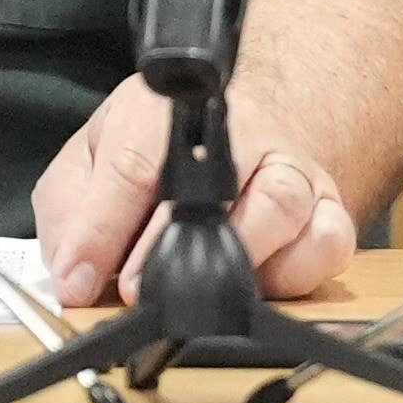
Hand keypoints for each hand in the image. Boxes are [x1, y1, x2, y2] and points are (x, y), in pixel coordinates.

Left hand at [33, 77, 360, 306]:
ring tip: (199, 289)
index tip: (82, 278)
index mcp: (168, 112)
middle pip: (218, 183)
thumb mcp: (93, 161)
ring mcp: (292, 168)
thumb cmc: (159, 151)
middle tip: (137, 290)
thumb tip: (74, 275)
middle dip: (173, 245)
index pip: (135, 165)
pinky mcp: (329, 208)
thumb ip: (72, 213)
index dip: (105, 229)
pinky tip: (259, 281)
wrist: (245, 133)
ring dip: (236, 256)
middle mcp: (241, 132)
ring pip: (282, 205)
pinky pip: (328, 241)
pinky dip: (296, 271)